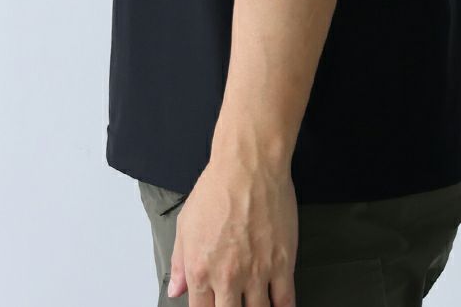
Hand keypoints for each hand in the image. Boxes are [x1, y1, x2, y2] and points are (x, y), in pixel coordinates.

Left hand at [166, 154, 297, 305]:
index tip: (214, 306)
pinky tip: (277, 306)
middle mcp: (227, 278)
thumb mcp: (185, 223)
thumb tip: (176, 290)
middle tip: (234, 302)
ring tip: (254, 302)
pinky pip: (284, 301)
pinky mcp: (282, 263)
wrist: (249, 166)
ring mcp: (257, 273)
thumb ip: (179, 262)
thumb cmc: (217, 188)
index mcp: (200, 271)